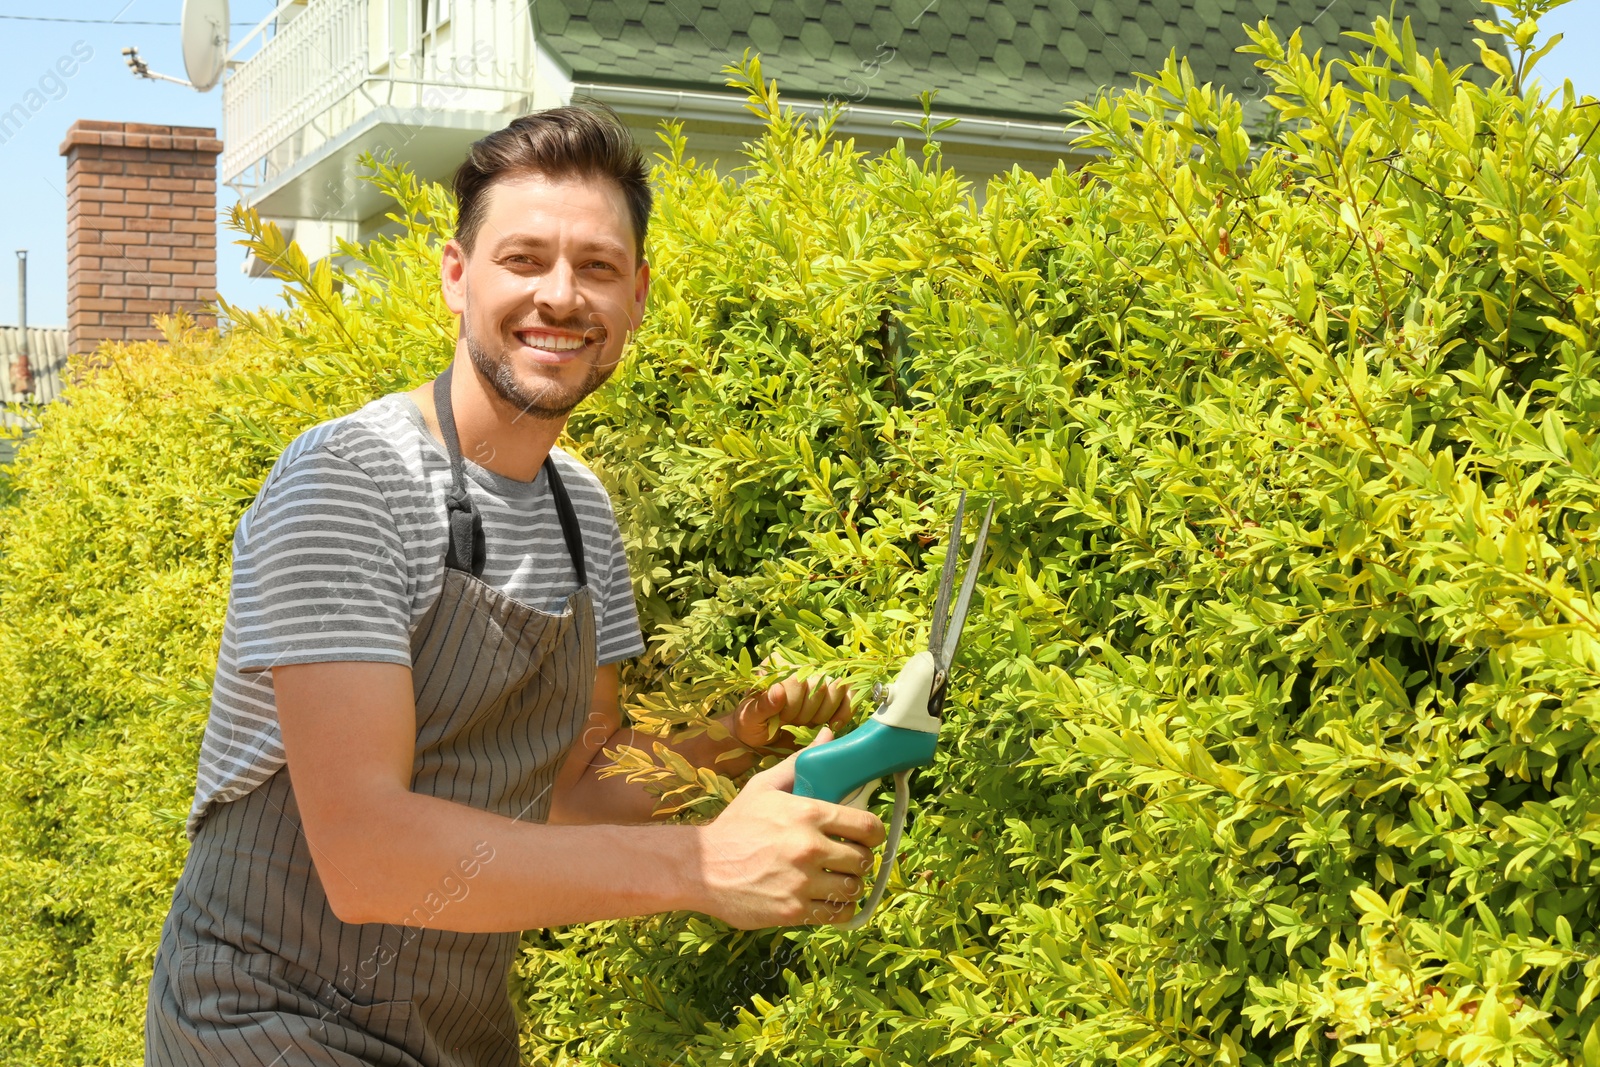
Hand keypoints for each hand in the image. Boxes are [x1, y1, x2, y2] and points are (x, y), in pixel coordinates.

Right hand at [694, 729, 885, 927]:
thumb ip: (802, 763)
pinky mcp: (794, 911)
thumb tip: (830, 735)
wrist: (701, 868)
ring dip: (849, 884)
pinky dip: (837, 908)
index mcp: (809, 813)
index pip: (868, 826)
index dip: (874, 833)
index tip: (867, 836)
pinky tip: (826, 898)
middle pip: (864, 859)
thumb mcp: (765, 787)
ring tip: (836, 878)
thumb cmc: (736, 825)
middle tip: (847, 857)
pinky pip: (837, 913)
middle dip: (859, 858)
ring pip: (853, 888)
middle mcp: (810, 848)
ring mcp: (803, 882)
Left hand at [729, 672, 852, 755]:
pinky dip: (845, 712)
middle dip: (806, 712)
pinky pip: (852, 694)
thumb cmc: (752, 724)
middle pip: (819, 685)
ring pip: (837, 689)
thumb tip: (778, 691)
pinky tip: (832, 725)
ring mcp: (820, 676)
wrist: (763, 738)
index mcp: (777, 665)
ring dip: (822, 714)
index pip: (797, 679)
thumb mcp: (749, 717)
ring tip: (806, 723)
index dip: (792, 704)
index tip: (779, 718)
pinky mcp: (834, 692)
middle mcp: (800, 665)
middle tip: (792, 722)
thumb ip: (762, 706)